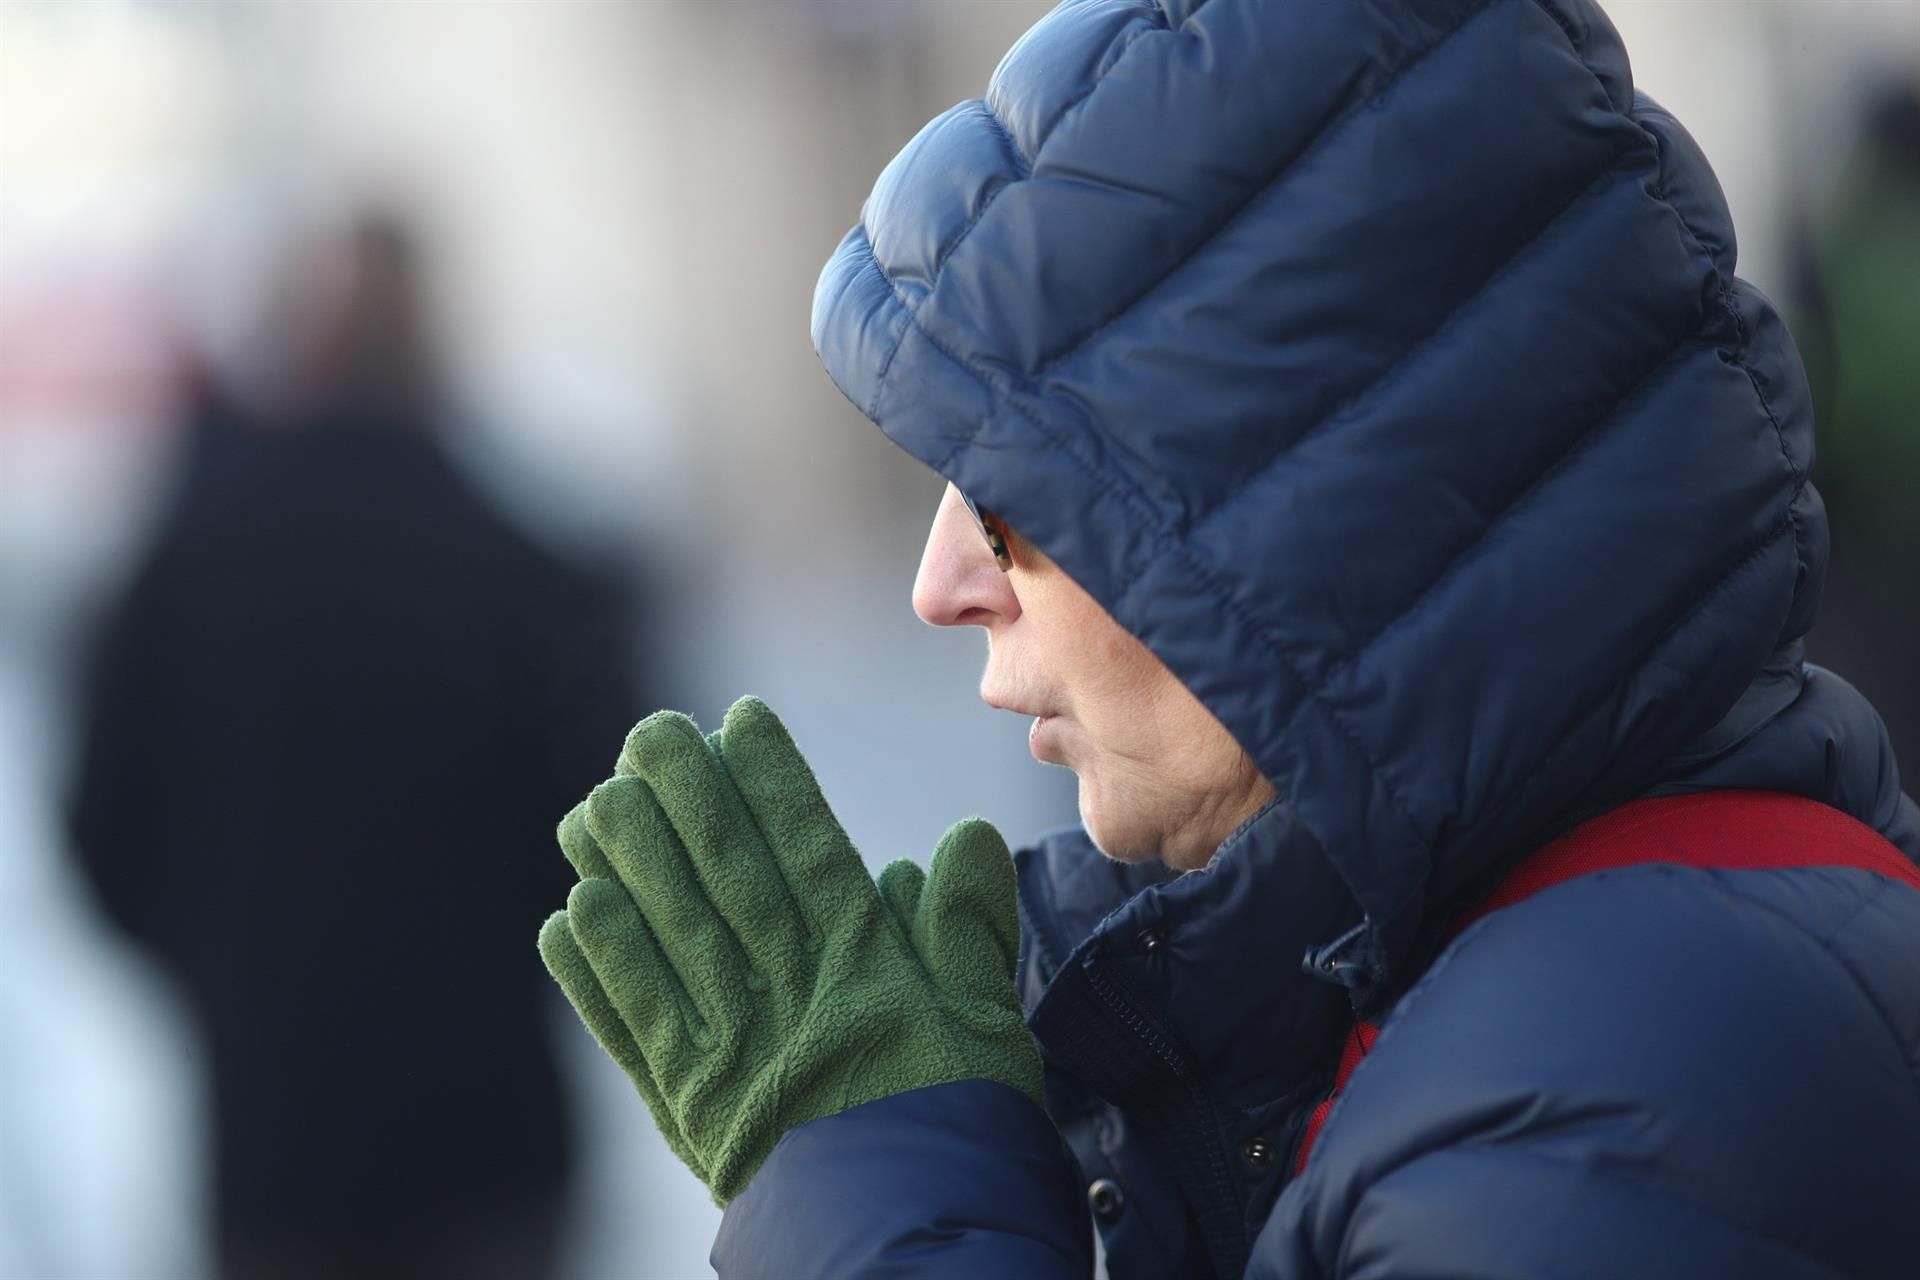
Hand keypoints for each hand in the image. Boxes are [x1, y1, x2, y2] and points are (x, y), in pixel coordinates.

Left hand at [537, 696, 1043, 1201]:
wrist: (914, 1251)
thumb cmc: (960, 1130)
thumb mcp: (991, 1026)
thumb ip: (971, 929)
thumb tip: (966, 837)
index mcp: (865, 971)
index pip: (811, 853)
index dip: (775, 781)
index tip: (742, 718)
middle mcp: (788, 997)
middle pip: (727, 880)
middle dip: (686, 801)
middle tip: (648, 734)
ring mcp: (732, 1052)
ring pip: (669, 939)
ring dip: (627, 868)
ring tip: (591, 805)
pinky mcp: (691, 1108)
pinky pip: (634, 1031)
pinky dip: (597, 976)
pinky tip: (569, 918)